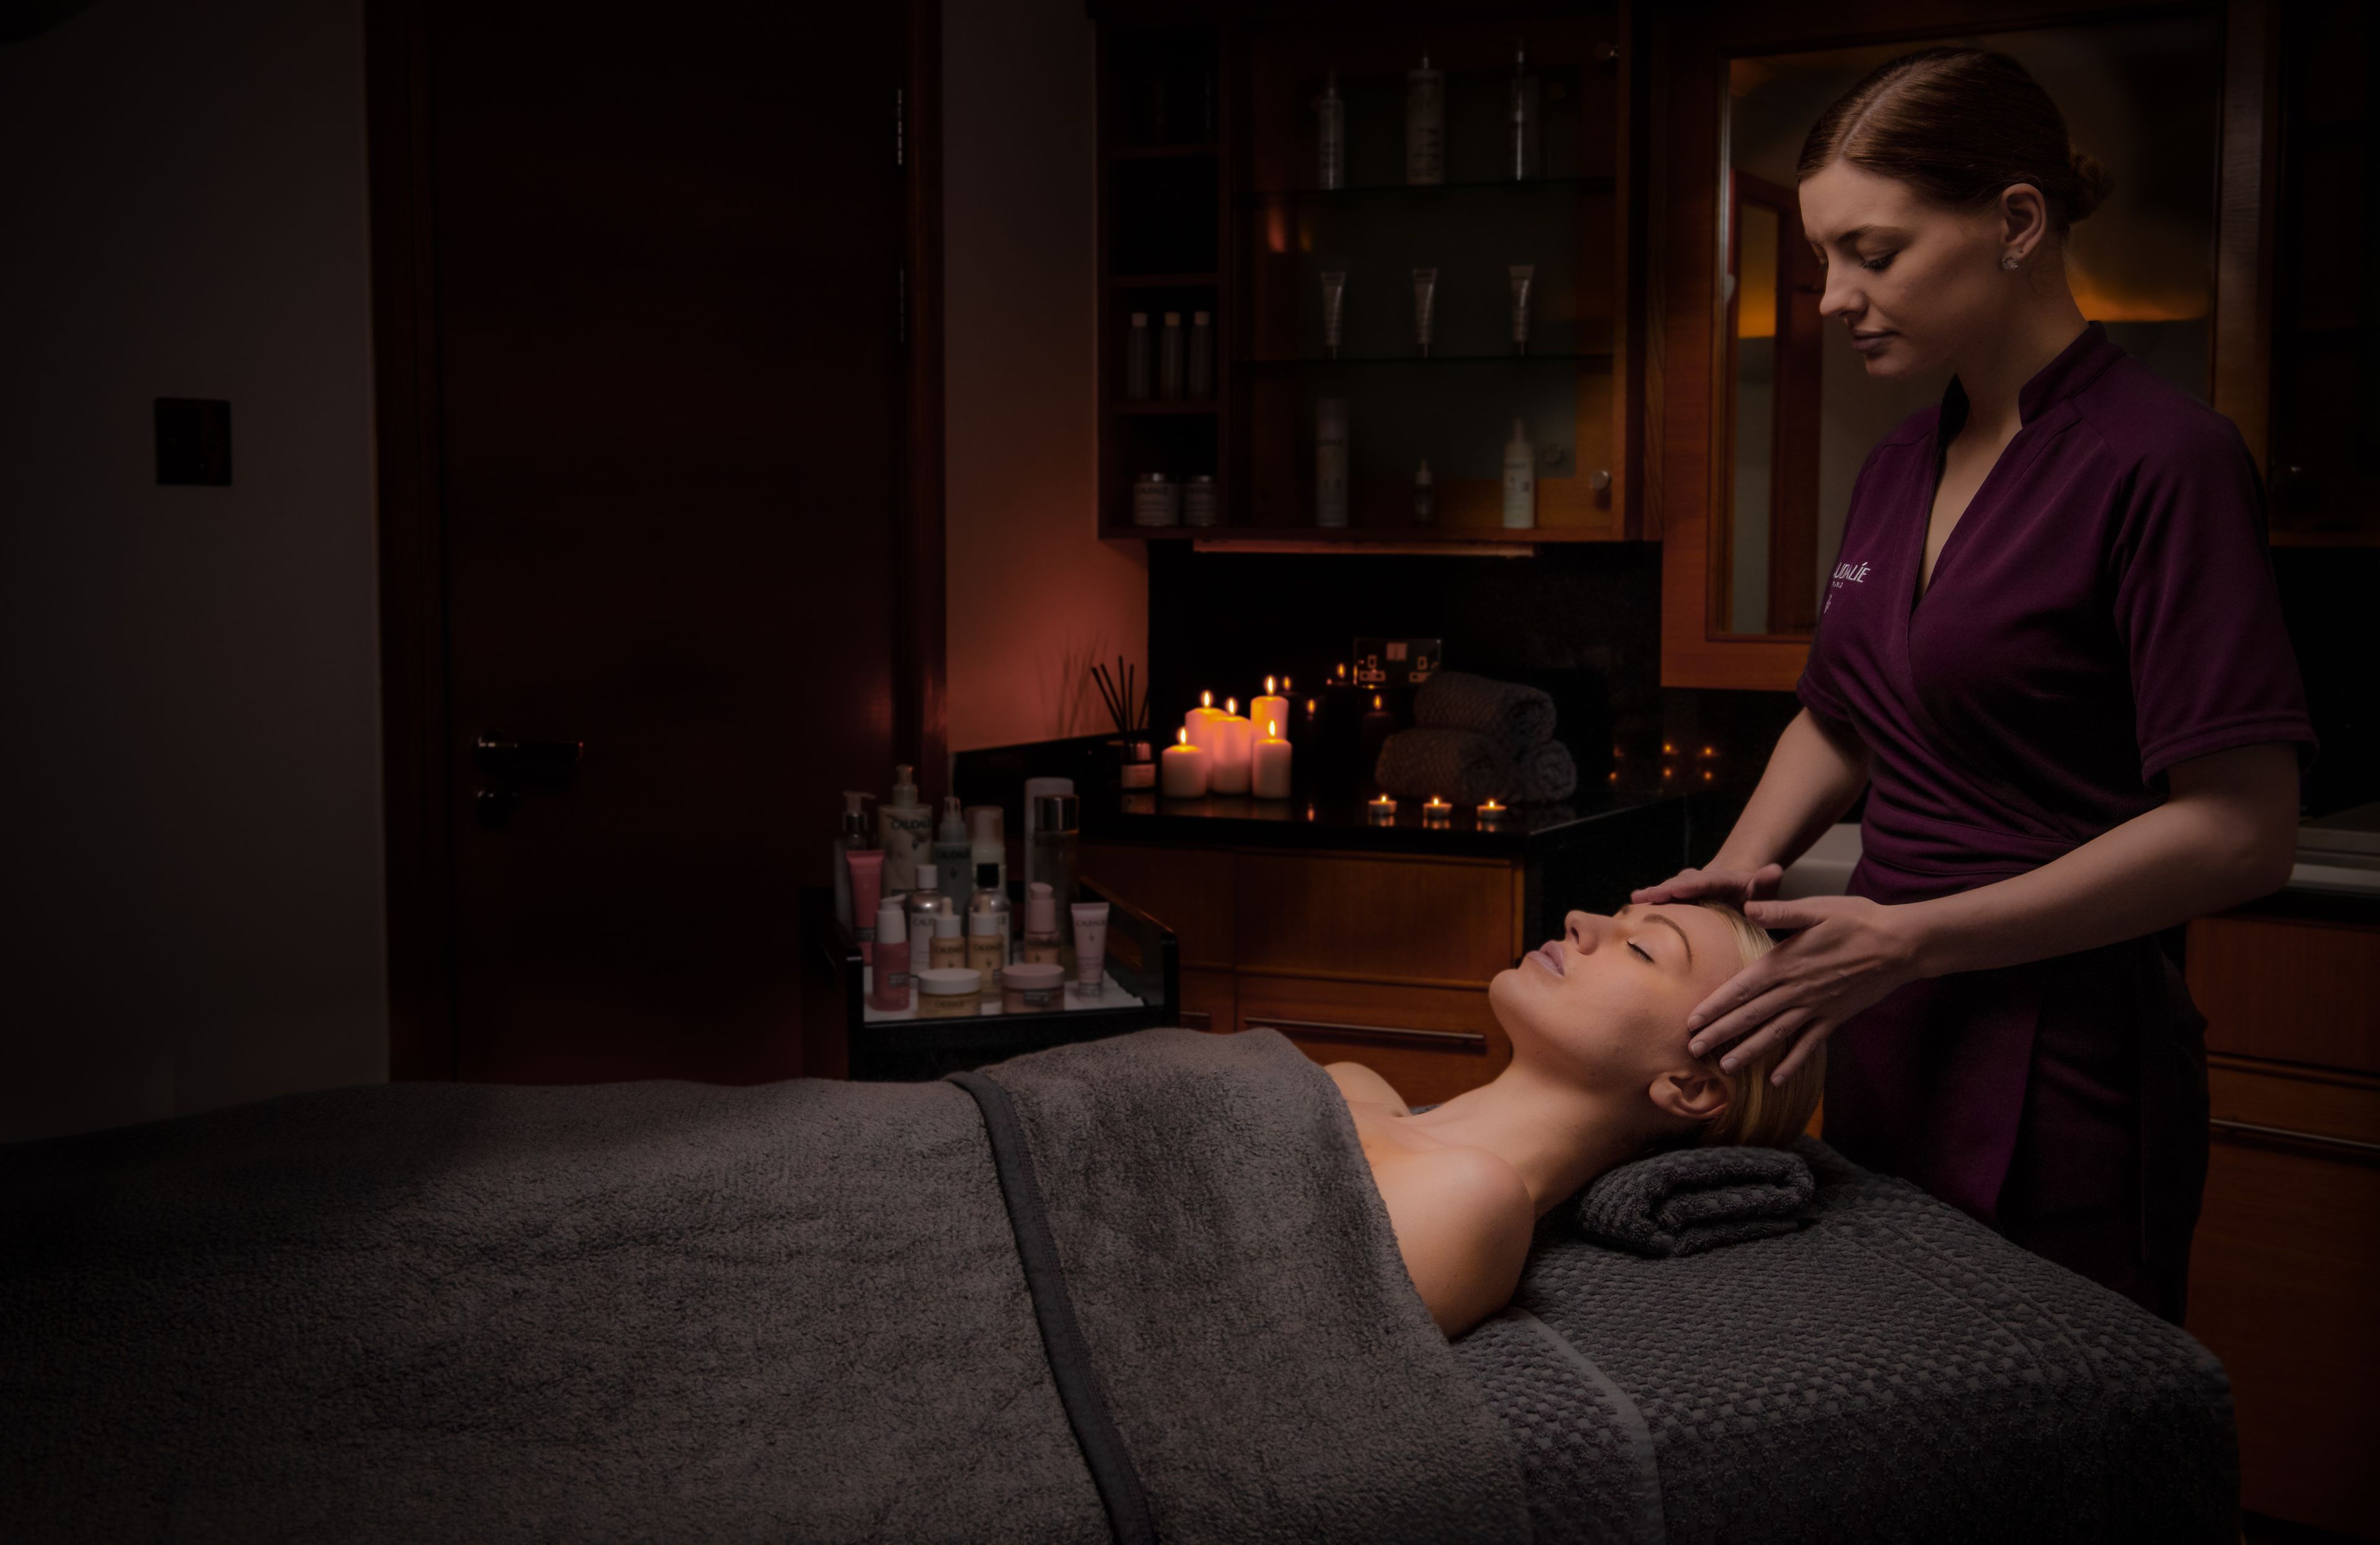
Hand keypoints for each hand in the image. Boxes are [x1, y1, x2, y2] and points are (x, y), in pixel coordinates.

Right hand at [1628, 862, 1784, 908]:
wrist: (1735, 888)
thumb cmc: (1752, 893)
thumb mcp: (1764, 888)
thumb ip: (1767, 882)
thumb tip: (1774, 869)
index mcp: (1720, 879)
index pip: (1706, 881)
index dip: (1691, 885)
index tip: (1678, 889)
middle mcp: (1698, 880)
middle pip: (1680, 884)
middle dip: (1663, 890)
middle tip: (1646, 896)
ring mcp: (1685, 887)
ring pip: (1667, 890)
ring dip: (1652, 896)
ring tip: (1635, 901)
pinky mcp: (1677, 897)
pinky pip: (1662, 899)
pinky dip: (1648, 903)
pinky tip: (1632, 908)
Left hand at [1683, 895, 1927, 1084]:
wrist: (1900, 945)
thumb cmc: (1857, 920)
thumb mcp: (1817, 908)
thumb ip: (1780, 910)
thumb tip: (1747, 906)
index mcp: (1785, 963)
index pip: (1741, 989)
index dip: (1715, 1006)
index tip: (1692, 1021)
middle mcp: (1796, 990)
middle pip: (1751, 1016)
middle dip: (1720, 1034)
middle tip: (1693, 1051)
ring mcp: (1816, 1008)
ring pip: (1775, 1035)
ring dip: (1748, 1052)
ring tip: (1725, 1067)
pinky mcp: (1835, 1018)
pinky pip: (1809, 1046)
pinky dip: (1792, 1063)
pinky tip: (1777, 1080)